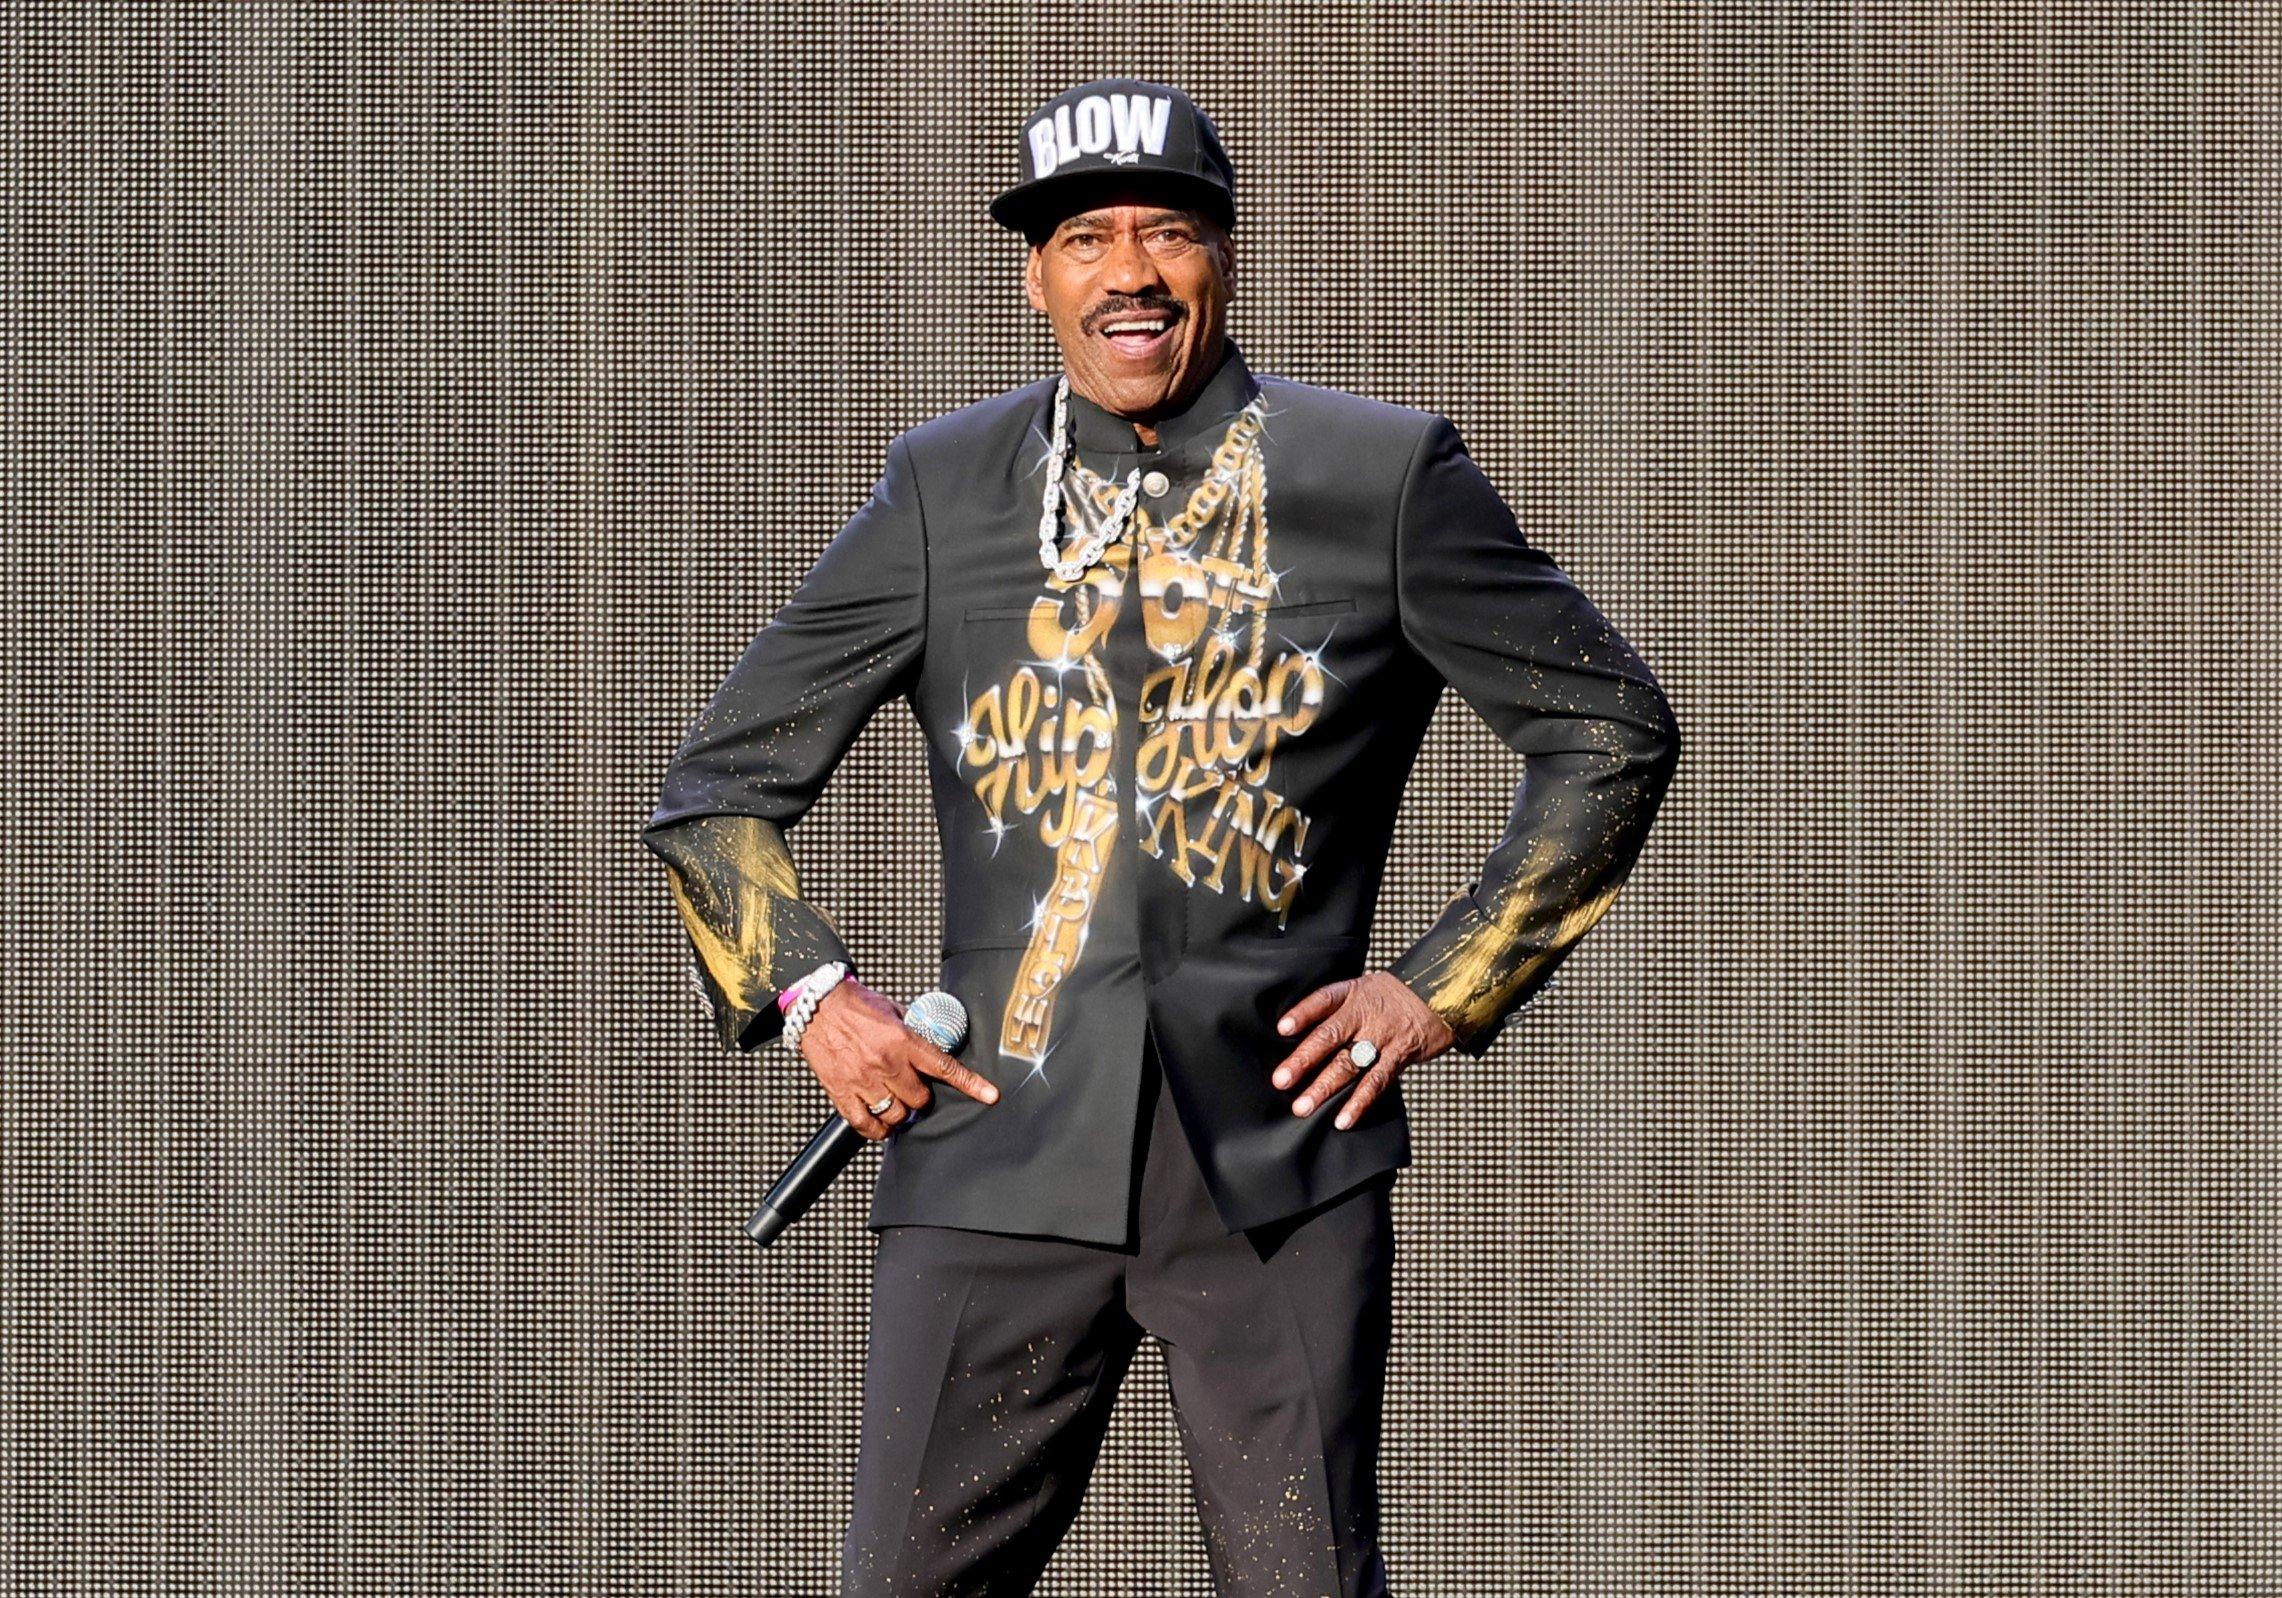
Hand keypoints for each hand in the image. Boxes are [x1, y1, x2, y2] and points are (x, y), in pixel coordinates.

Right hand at [797, 978, 1000, 1140]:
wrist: (817, 1004)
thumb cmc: (855, 1004)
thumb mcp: (894, 1009)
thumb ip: (915, 1028)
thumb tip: (936, 1036)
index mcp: (903, 1041)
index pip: (945, 1067)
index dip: (971, 1084)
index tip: (990, 1096)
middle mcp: (886, 1063)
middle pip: (919, 1100)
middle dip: (921, 1097)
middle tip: (914, 1089)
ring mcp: (863, 1080)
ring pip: (895, 1115)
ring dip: (900, 1114)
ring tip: (896, 1103)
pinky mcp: (842, 1092)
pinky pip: (865, 1124)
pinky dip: (876, 1129)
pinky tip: (880, 1124)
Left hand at [1270, 970, 1458, 1129]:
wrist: (1442, 993)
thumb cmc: (1392, 996)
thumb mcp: (1364, 988)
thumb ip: (1336, 1008)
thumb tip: (1297, 1033)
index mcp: (1352, 993)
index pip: (1322, 1000)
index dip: (1302, 1013)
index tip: (1282, 1029)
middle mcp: (1365, 1014)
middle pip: (1329, 1036)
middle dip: (1303, 1060)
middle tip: (1280, 1081)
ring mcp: (1383, 1036)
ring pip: (1350, 1064)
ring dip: (1324, 1088)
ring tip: (1302, 1108)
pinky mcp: (1401, 1055)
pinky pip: (1377, 1081)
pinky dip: (1360, 1102)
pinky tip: (1343, 1120)